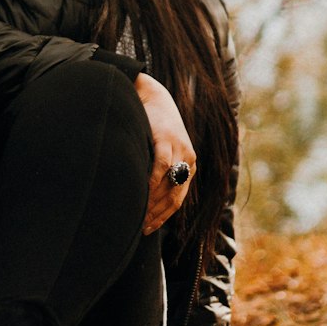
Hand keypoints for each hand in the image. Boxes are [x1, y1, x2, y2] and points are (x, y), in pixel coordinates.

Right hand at [133, 72, 195, 234]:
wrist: (153, 97)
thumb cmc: (153, 127)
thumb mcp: (161, 150)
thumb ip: (159, 171)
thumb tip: (143, 198)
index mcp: (188, 166)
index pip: (177, 200)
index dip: (163, 217)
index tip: (148, 229)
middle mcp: (188, 160)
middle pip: (175, 197)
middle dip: (158, 215)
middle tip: (142, 227)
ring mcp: (180, 150)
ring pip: (169, 185)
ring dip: (153, 202)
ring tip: (138, 214)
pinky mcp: (167, 140)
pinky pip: (162, 166)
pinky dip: (153, 182)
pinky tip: (142, 192)